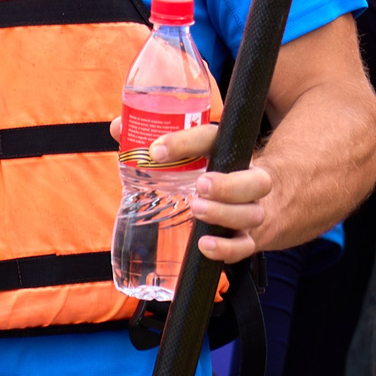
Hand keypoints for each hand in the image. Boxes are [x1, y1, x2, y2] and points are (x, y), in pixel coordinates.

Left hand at [136, 119, 276, 264]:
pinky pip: (245, 246)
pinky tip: (204, 245)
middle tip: (200, 185)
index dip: (185, 142)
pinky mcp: (246, 239)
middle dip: (228, 185)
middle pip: (257, 181)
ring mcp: (249, 211)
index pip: (211, 139)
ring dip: (224, 214)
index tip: (156, 151)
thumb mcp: (181, 156)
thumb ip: (148, 141)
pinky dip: (226, 248)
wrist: (244, 202)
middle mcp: (245, 180)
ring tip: (197, 210)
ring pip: (252, 214)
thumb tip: (119, 127)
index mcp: (225, 152)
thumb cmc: (204, 172)